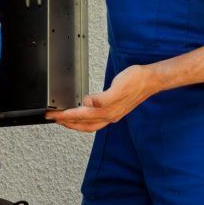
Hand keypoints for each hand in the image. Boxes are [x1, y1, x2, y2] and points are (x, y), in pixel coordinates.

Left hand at [45, 64, 163, 131]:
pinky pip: (95, 119)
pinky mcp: (114, 110)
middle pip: (83, 124)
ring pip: (89, 124)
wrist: (150, 80)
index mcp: (108, 111)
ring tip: (64, 119)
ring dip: (75, 123)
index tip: (54, 115)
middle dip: (66, 122)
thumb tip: (88, 102)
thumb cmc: (136, 81)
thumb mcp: (119, 87)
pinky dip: (85, 119)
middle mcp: (109, 115)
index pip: (81, 116)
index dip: (66, 116)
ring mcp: (112, 114)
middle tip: (53, 118)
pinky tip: (83, 113)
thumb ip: (103, 98)